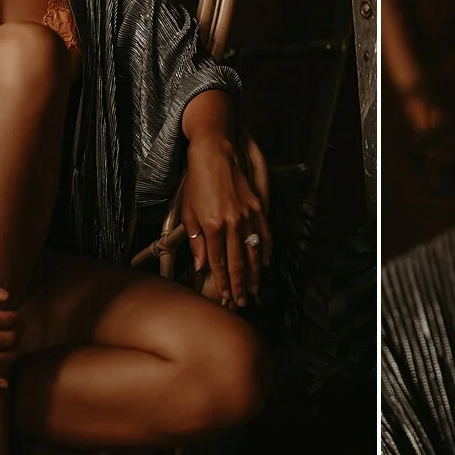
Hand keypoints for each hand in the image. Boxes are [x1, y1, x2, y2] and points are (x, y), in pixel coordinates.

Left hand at [180, 135, 268, 308]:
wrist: (215, 153)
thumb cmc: (197, 182)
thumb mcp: (188, 212)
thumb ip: (196, 241)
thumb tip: (202, 265)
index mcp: (212, 226)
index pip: (218, 262)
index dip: (222, 282)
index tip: (225, 296)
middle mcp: (232, 223)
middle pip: (237, 262)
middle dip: (239, 285)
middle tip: (242, 301)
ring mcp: (247, 215)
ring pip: (253, 252)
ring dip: (253, 274)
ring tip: (253, 290)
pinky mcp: (257, 207)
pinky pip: (264, 234)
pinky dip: (265, 251)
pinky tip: (264, 264)